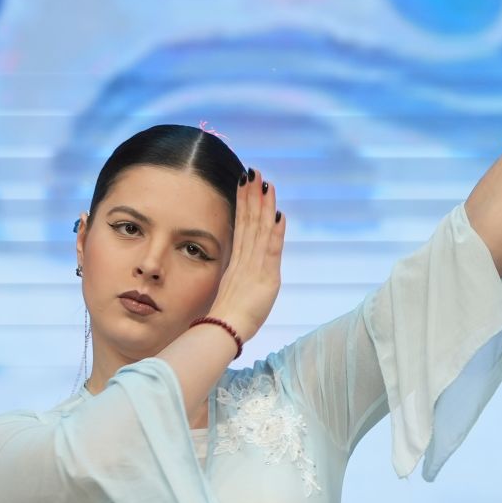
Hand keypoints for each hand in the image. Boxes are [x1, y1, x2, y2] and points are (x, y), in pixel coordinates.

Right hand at [208, 169, 284, 342]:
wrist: (223, 331)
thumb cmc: (227, 318)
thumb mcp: (232, 291)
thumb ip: (237, 274)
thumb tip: (237, 265)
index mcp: (238, 262)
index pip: (242, 227)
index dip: (244, 204)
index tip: (245, 184)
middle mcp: (246, 259)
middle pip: (249, 221)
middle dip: (251, 195)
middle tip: (253, 171)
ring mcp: (255, 266)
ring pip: (258, 229)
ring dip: (262, 205)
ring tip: (264, 182)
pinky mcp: (266, 276)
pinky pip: (271, 249)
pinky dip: (275, 231)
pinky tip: (278, 213)